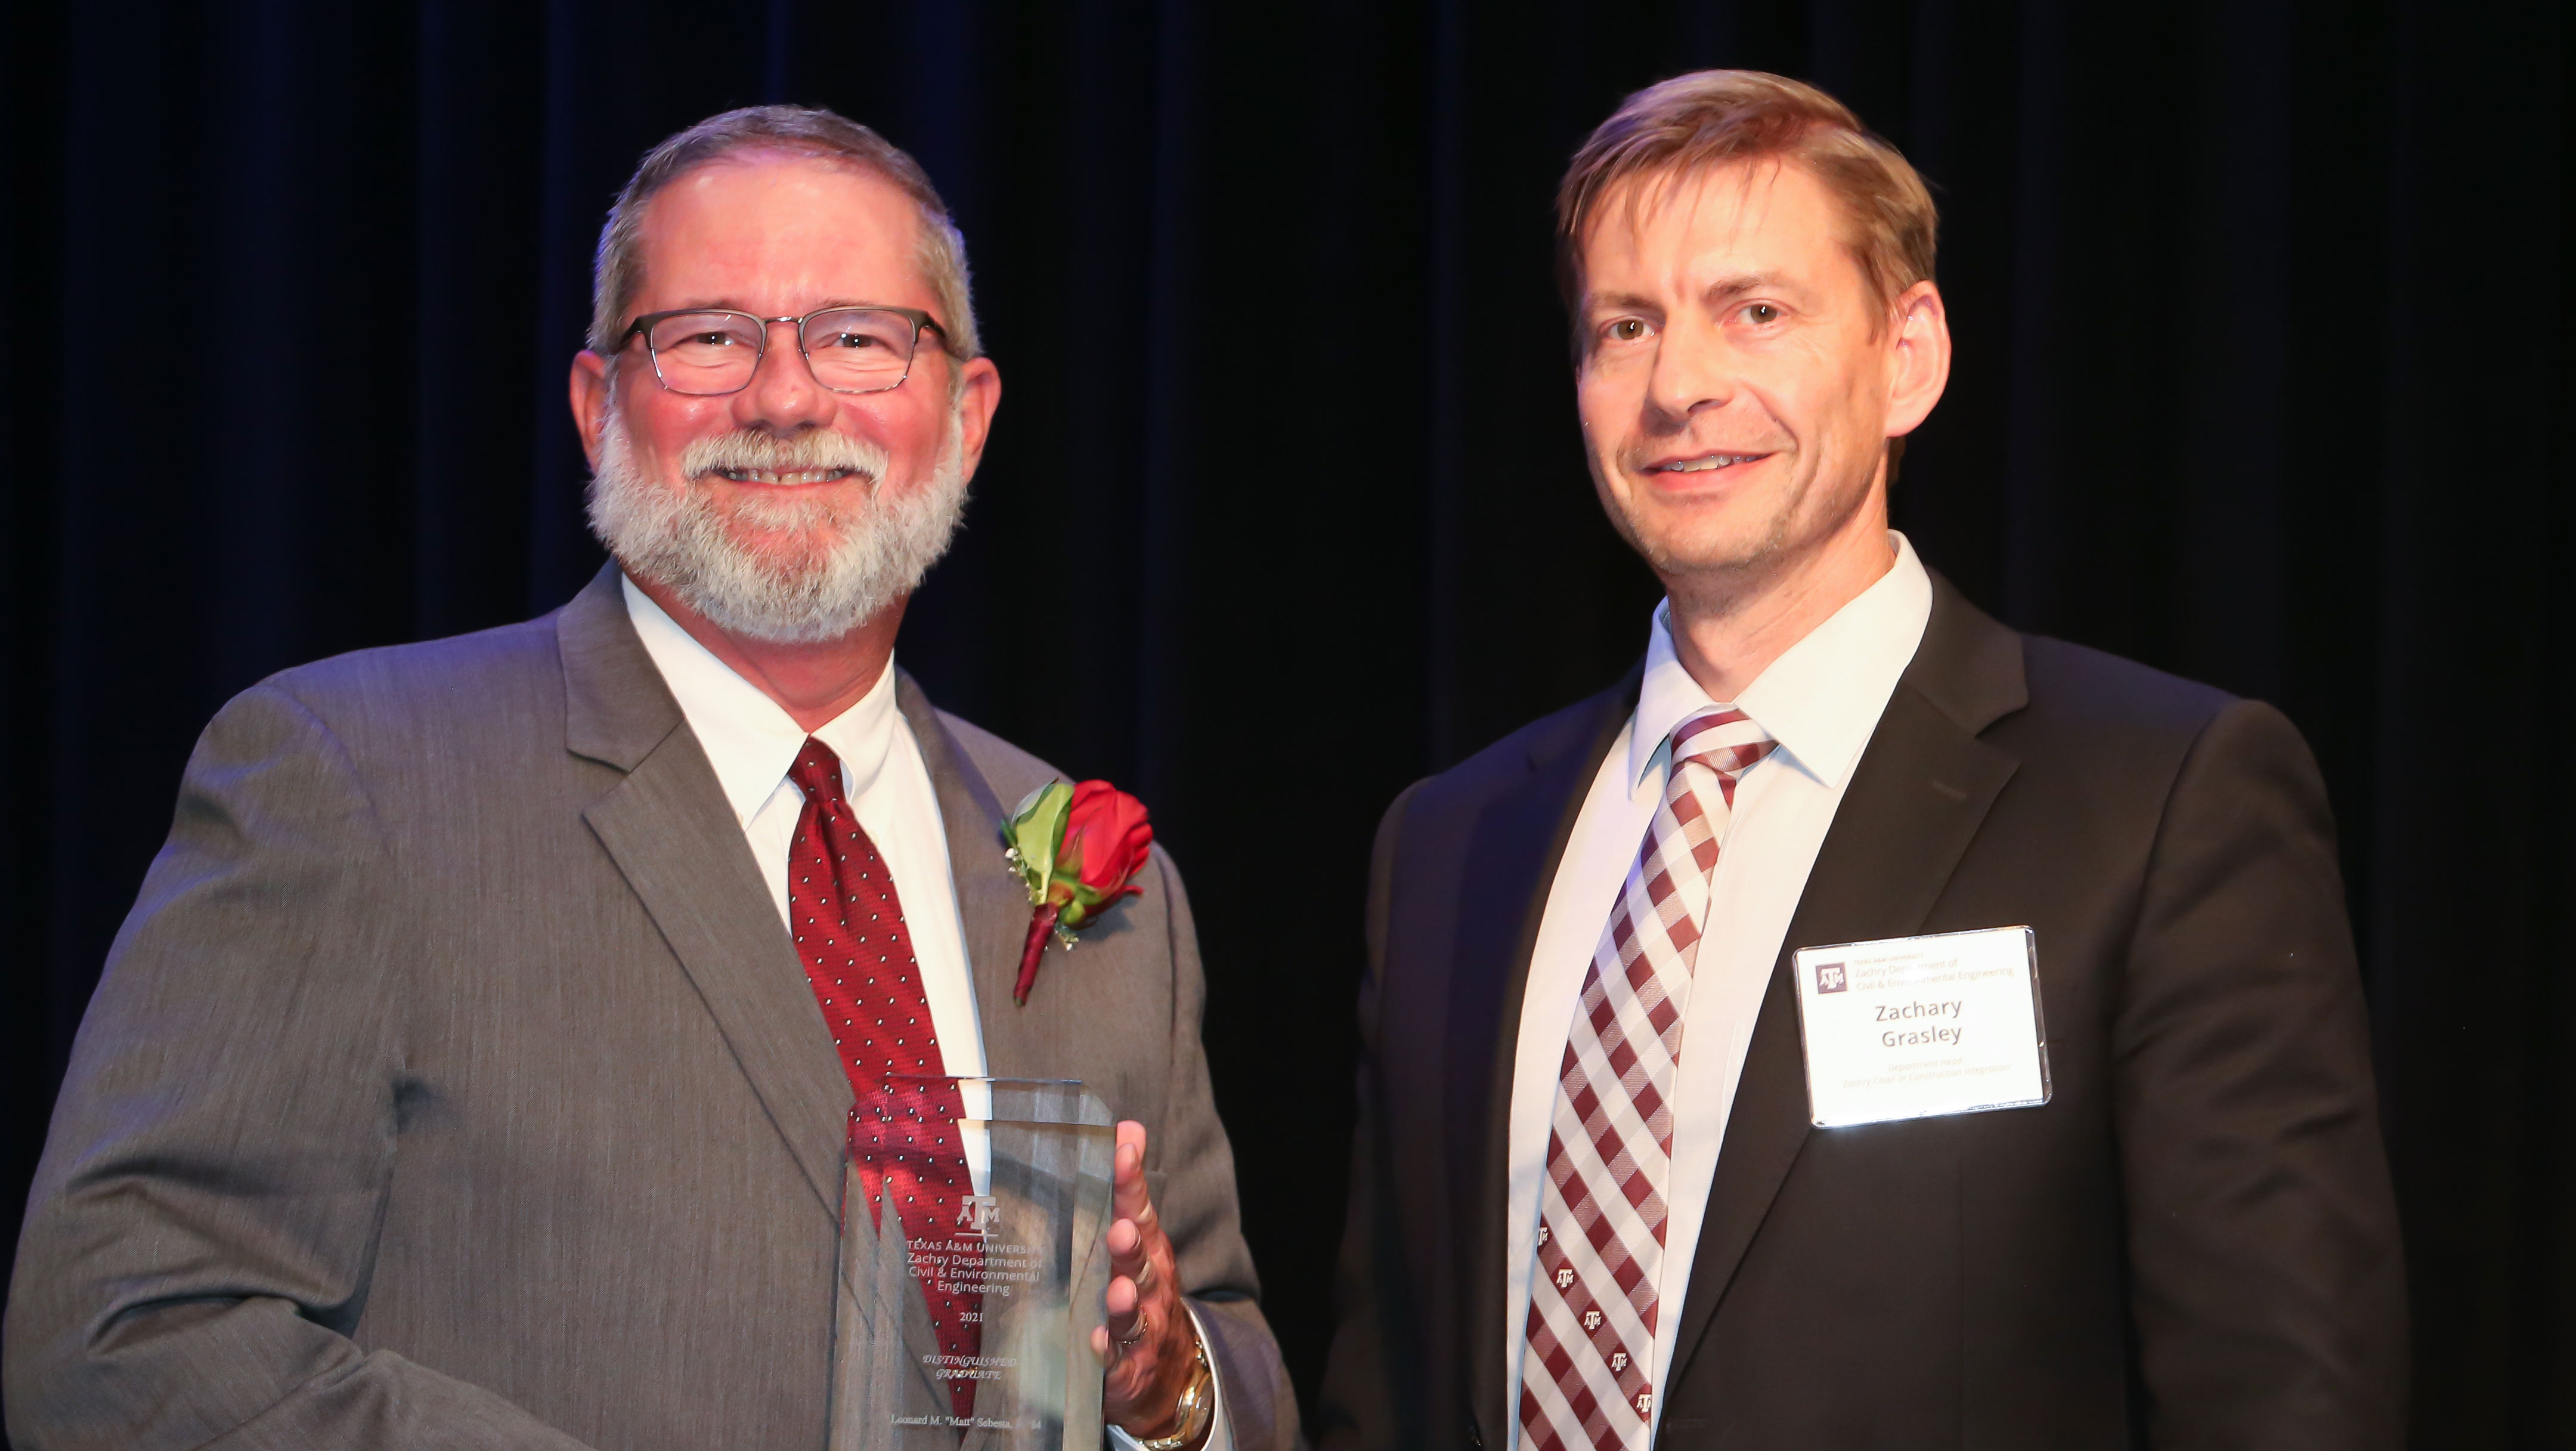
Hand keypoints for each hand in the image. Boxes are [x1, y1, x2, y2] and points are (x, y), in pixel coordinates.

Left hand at [1090, 1121, 1203, 1441]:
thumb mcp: (1139, 1239)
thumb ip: (1127, 1189)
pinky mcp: (1125, 1371)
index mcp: (1149, 1250)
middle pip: (1141, 1265)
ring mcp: (1141, 1332)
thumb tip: (1127, 1127)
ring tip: (1115, 1292)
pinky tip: (1092, 1344)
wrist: (1167, 1373)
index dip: (1129, 1182)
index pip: (1139, 1209)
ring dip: (1123, 1303)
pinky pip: (1115, 1363)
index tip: (1121, 1151)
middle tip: (1120, 1231)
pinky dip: (1105, 1355)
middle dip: (1132, 1248)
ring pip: (1132, 1315)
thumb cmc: (1141, 1294)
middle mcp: (1149, 1288)